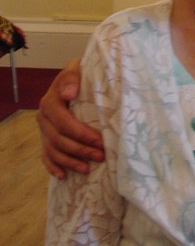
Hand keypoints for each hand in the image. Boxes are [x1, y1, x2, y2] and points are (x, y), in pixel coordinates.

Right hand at [36, 59, 104, 178]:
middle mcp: (43, 118)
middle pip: (60, 140)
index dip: (82, 134)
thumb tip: (70, 93)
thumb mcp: (75, 69)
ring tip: (87, 169)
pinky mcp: (45, 138)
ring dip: (70, 162)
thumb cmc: (79, 75)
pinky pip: (45, 156)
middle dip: (81, 150)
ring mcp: (43, 130)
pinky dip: (53, 167)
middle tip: (101, 156)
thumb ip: (71, 78)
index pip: (65, 124)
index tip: (100, 141)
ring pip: (54, 151)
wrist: (71, 79)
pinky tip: (63, 176)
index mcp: (50, 102)